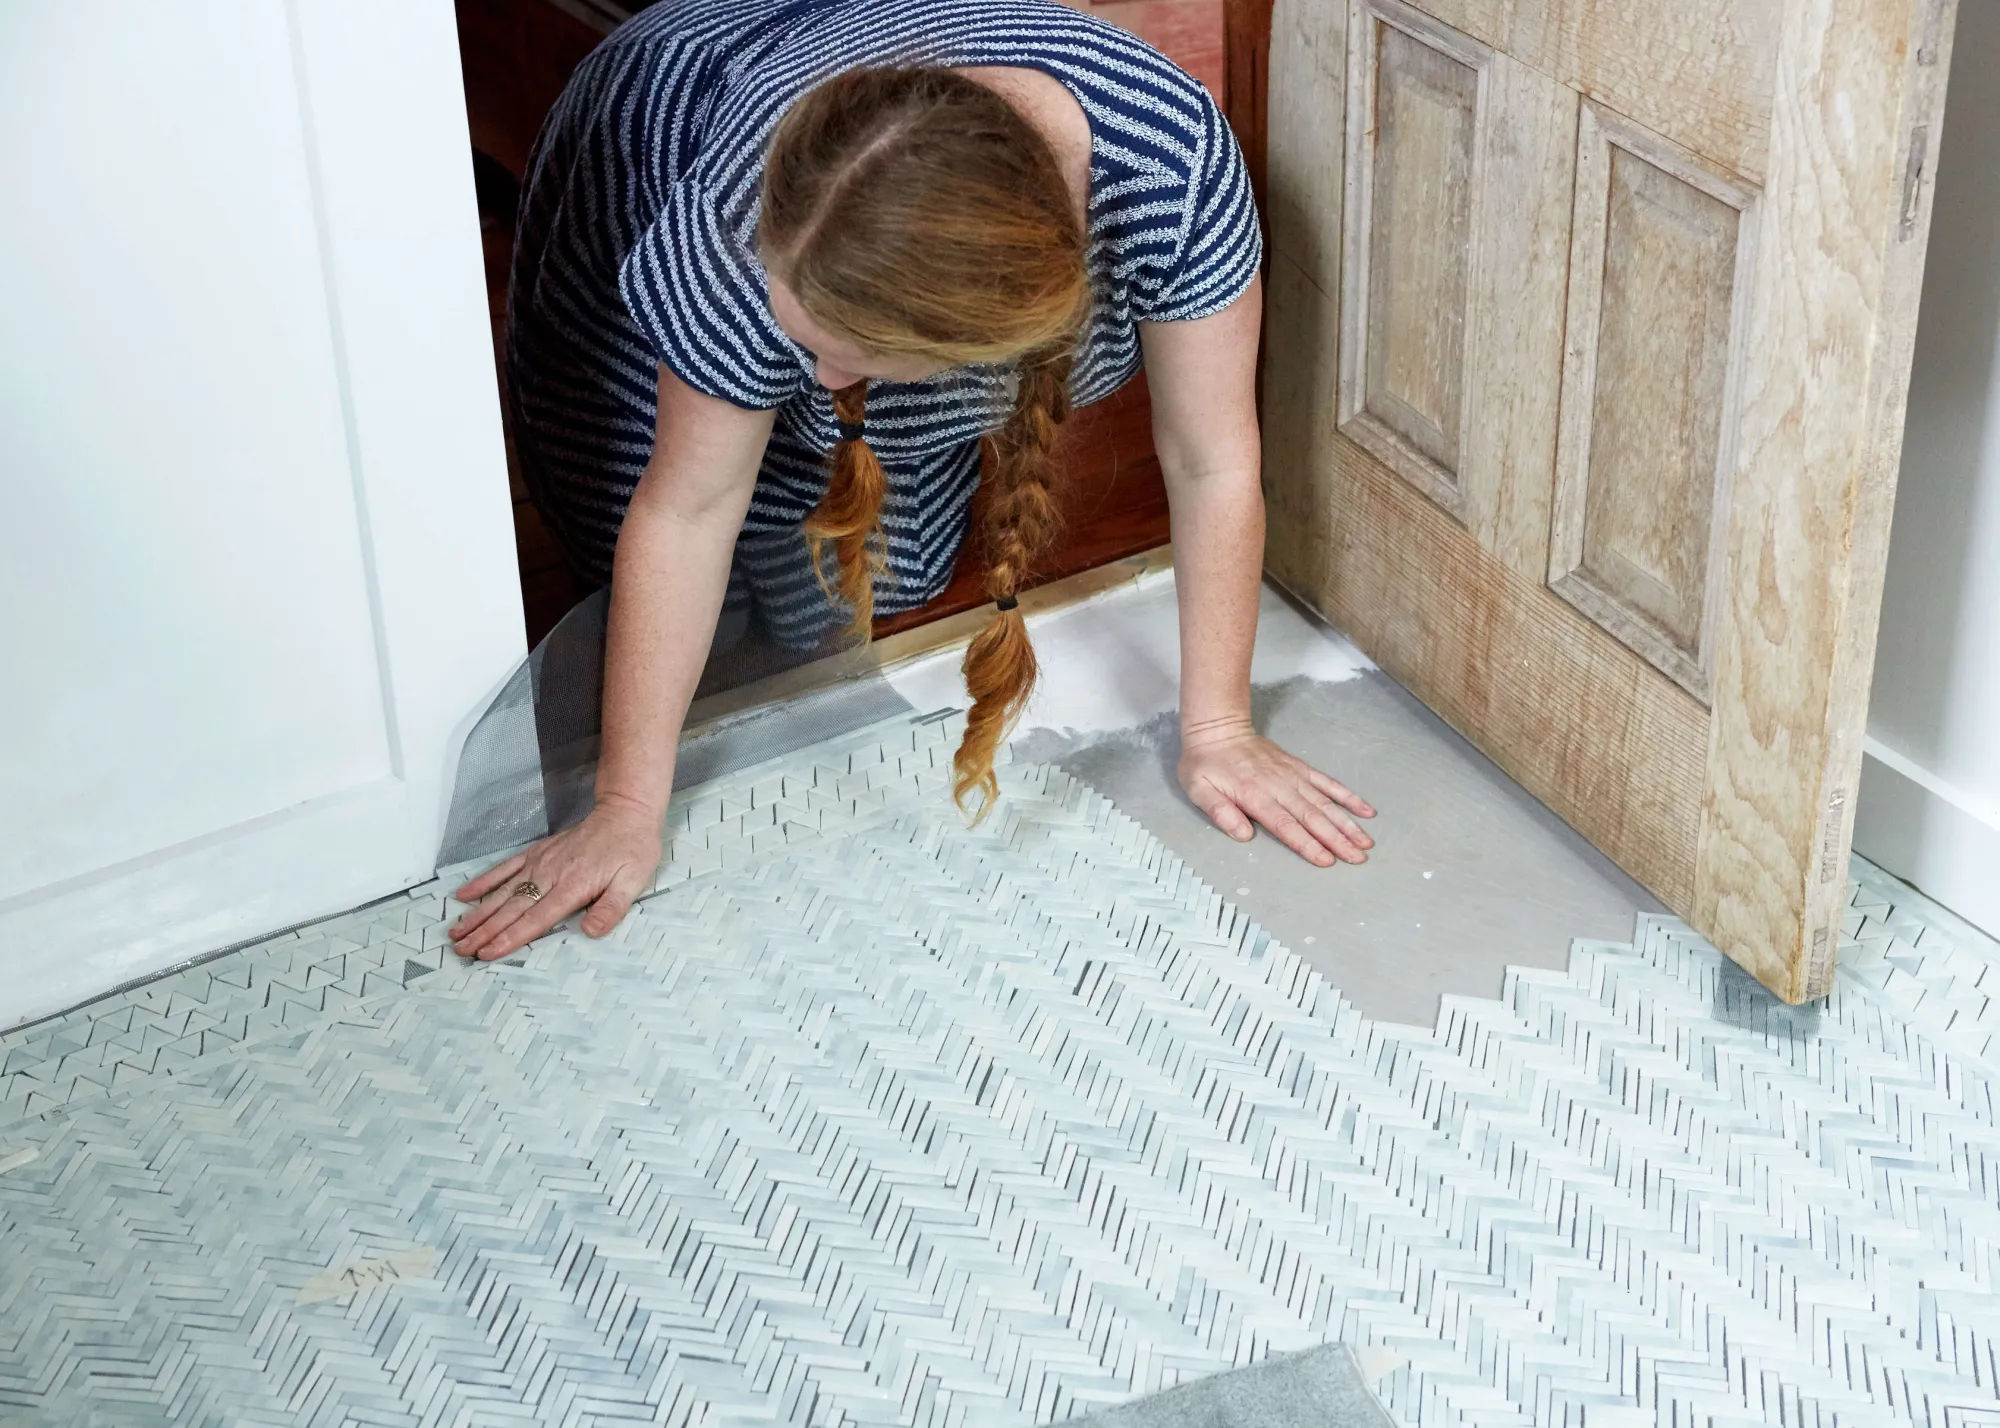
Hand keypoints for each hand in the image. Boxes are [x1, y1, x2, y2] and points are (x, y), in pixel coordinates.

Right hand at [448, 798, 662, 961]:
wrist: (626, 813)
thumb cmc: (632, 850)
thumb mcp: (633, 882)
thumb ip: (611, 908)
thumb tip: (590, 932)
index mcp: (571, 887)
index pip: (535, 920)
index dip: (509, 939)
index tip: (486, 954)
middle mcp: (549, 875)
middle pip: (511, 910)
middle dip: (483, 932)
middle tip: (460, 950)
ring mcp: (539, 863)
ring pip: (503, 893)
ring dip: (478, 914)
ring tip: (456, 932)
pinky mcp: (537, 853)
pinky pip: (505, 868)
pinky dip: (484, 882)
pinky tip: (464, 895)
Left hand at [1177, 716, 1375, 867]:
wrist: (1218, 728)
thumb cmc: (1205, 763)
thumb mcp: (1198, 788)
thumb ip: (1220, 811)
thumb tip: (1244, 835)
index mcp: (1254, 795)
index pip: (1285, 825)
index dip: (1307, 844)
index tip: (1327, 859)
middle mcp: (1279, 786)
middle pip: (1312, 817)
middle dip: (1337, 840)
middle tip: (1358, 859)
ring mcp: (1292, 775)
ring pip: (1325, 803)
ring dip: (1347, 823)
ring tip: (1366, 842)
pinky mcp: (1299, 767)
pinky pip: (1327, 782)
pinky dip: (1347, 796)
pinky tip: (1365, 811)